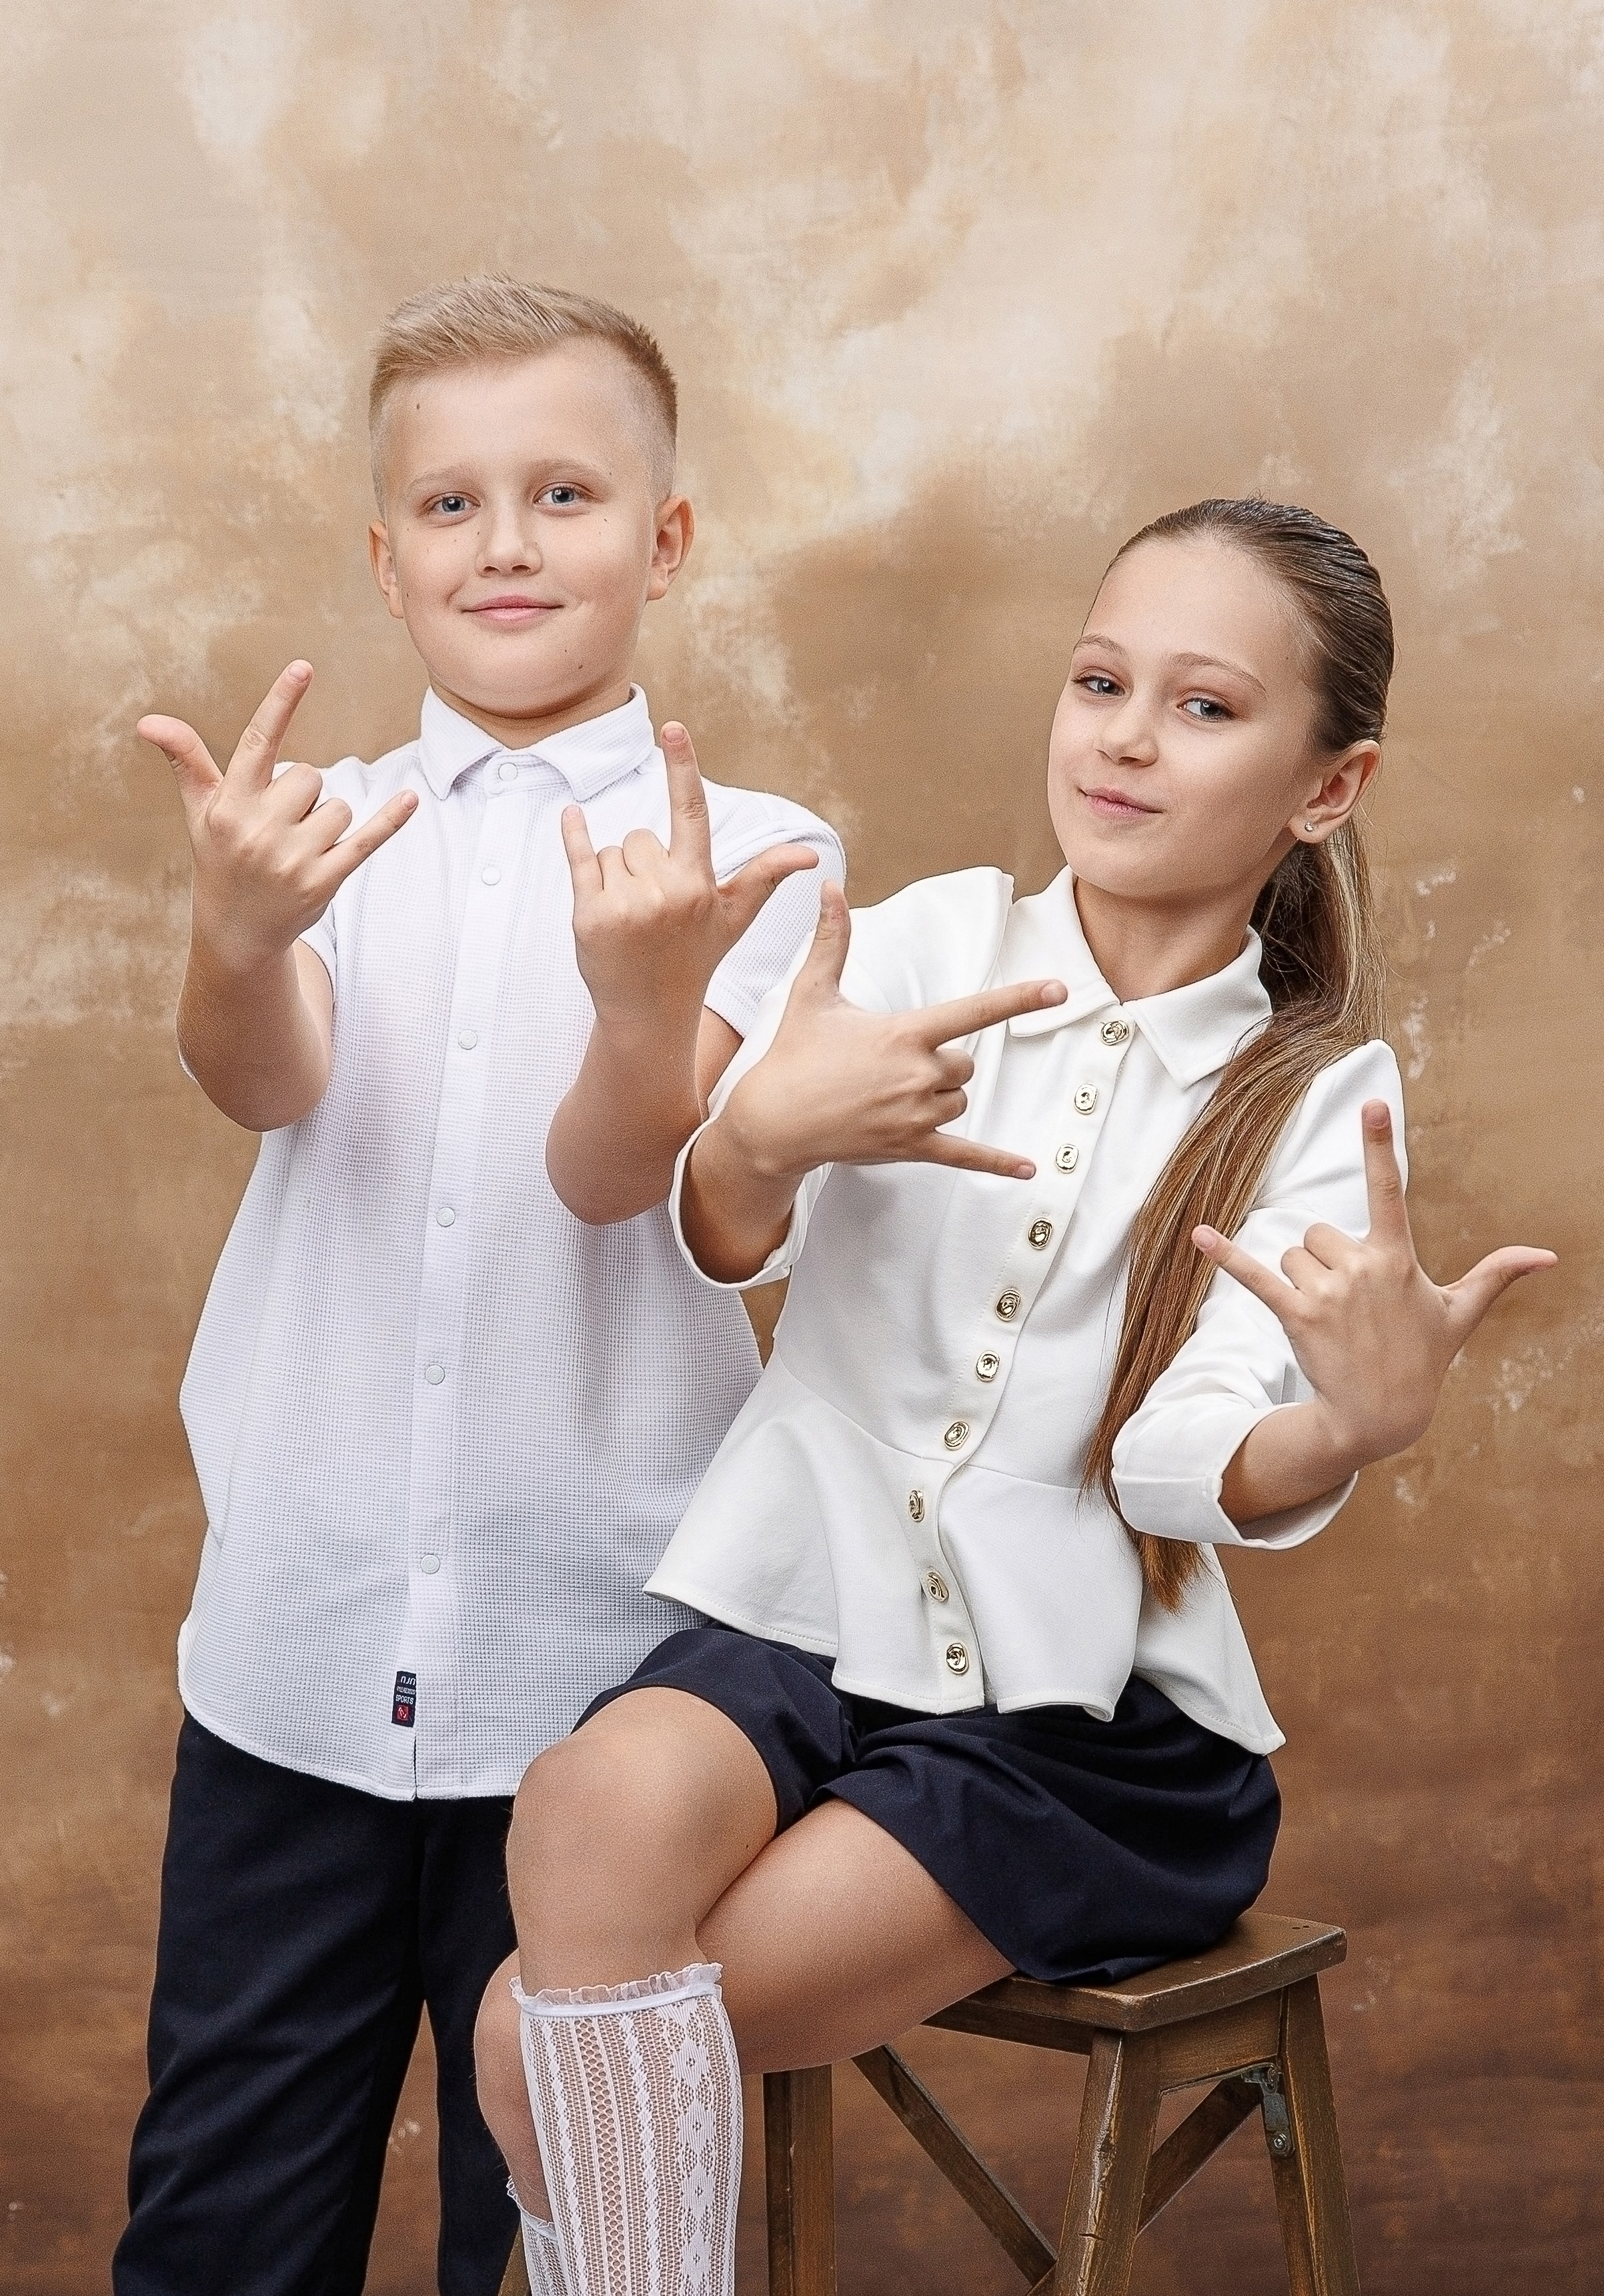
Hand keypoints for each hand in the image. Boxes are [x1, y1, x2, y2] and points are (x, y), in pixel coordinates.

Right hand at [141, 661, 417, 972]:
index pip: (258, 742)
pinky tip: (411, 800)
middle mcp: (259, 830)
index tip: (303, 667)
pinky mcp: (323, 881)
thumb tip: (149, 721)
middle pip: (311, 776)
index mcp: (230, 805)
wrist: (235, 932)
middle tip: (278, 828)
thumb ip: (187, 760)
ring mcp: (293, 858)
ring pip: (338, 807)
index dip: (281, 703)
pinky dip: (390, 820)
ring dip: (326, 822)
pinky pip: (367, 840)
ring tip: (296, 850)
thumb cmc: (219, 856)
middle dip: (302, 796)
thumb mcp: (201, 810)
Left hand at [561, 721, 818, 1033]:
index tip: (671, 727)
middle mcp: (664, 892)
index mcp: (698, 884)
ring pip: (612, 850)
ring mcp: (624, 904)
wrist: (649, 1012)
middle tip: (652, 908)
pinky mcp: (589, 916)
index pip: (691, 812)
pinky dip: (574, 835)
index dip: (682, 766)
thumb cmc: (695, 957)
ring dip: (616, 873)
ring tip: (630, 915)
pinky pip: (579, 856)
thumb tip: (812, 856)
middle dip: (643, 862)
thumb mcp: (734, 916)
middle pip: (641, 837)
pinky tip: (571, 816)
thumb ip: (765, 876)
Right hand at [720, 879, 1066, 1182]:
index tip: (1059, 989)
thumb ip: (832, 939)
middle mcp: (917, 1074)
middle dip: (941, 1063)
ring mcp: (915, 1114)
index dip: (1020, 998)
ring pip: (959, 1100)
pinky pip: (965, 1156)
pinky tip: (1028, 1170)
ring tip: (889, 1094)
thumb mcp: (813, 993)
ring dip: (939, 1096)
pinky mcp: (911, 1146)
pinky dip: (997, 1163)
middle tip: (890, 1066)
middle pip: (965, 1064)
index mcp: (904, 1033)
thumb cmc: (793, 1053)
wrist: (772, 1119)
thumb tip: (829, 886)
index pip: (974, 1011)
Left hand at [1195, 1099, 1555, 1471]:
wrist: (1381, 1415)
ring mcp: (1328, 1294)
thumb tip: (1547, 1256)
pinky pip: (1254, 1277)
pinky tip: (1198, 1234)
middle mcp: (1362, 1269)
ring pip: (1292, 1255)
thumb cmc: (1421, 1358)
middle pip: (1319, 1233)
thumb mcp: (1459, 1313)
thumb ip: (1495, 1275)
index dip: (1380, 1145)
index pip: (1389, 1189)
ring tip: (1328, 1318)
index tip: (1373, 1103)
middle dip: (1327, 1261)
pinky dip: (1224, 1255)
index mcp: (1397, 1259)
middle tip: (1350, 1304)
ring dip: (1302, 1280)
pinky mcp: (1296, 1316)